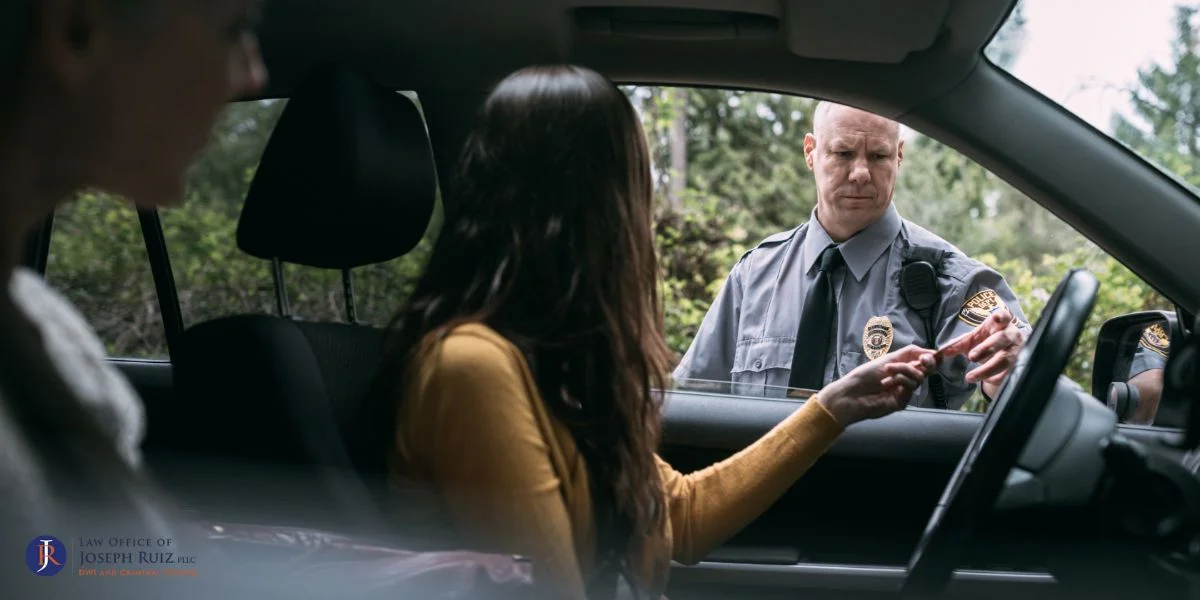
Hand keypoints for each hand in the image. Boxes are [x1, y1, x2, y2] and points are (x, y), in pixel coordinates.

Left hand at [819, 345, 937, 425]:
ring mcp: (905, 391)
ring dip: (904, 370)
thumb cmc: (865, 375)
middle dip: (926, 362)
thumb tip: (929, 351)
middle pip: (927, 370)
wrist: (852, 393)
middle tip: (923, 360)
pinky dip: (899, 379)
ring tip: (887, 371)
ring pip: (919, 377)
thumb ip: (909, 353)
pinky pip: (910, 386)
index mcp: (902, 368)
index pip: (923, 362)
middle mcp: (905, 379)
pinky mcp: (903, 401)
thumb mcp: (888, 359)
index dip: (931, 357)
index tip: (936, 354)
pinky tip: (886, 382)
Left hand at [938, 308, 1026, 387]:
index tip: (996, 317)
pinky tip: (986, 380)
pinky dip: (996, 378)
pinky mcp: (1020, 365)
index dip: (1001, 316)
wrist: (1004, 353)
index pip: (1004, 316)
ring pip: (1005, 359)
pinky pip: (1009, 373)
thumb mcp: (973, 340)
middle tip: (972, 356)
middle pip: (1002, 339)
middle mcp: (1012, 335)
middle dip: (987, 348)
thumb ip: (959, 344)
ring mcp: (1018, 350)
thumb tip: (942, 352)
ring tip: (970, 377)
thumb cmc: (988, 341)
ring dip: (987, 369)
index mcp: (1000, 324)